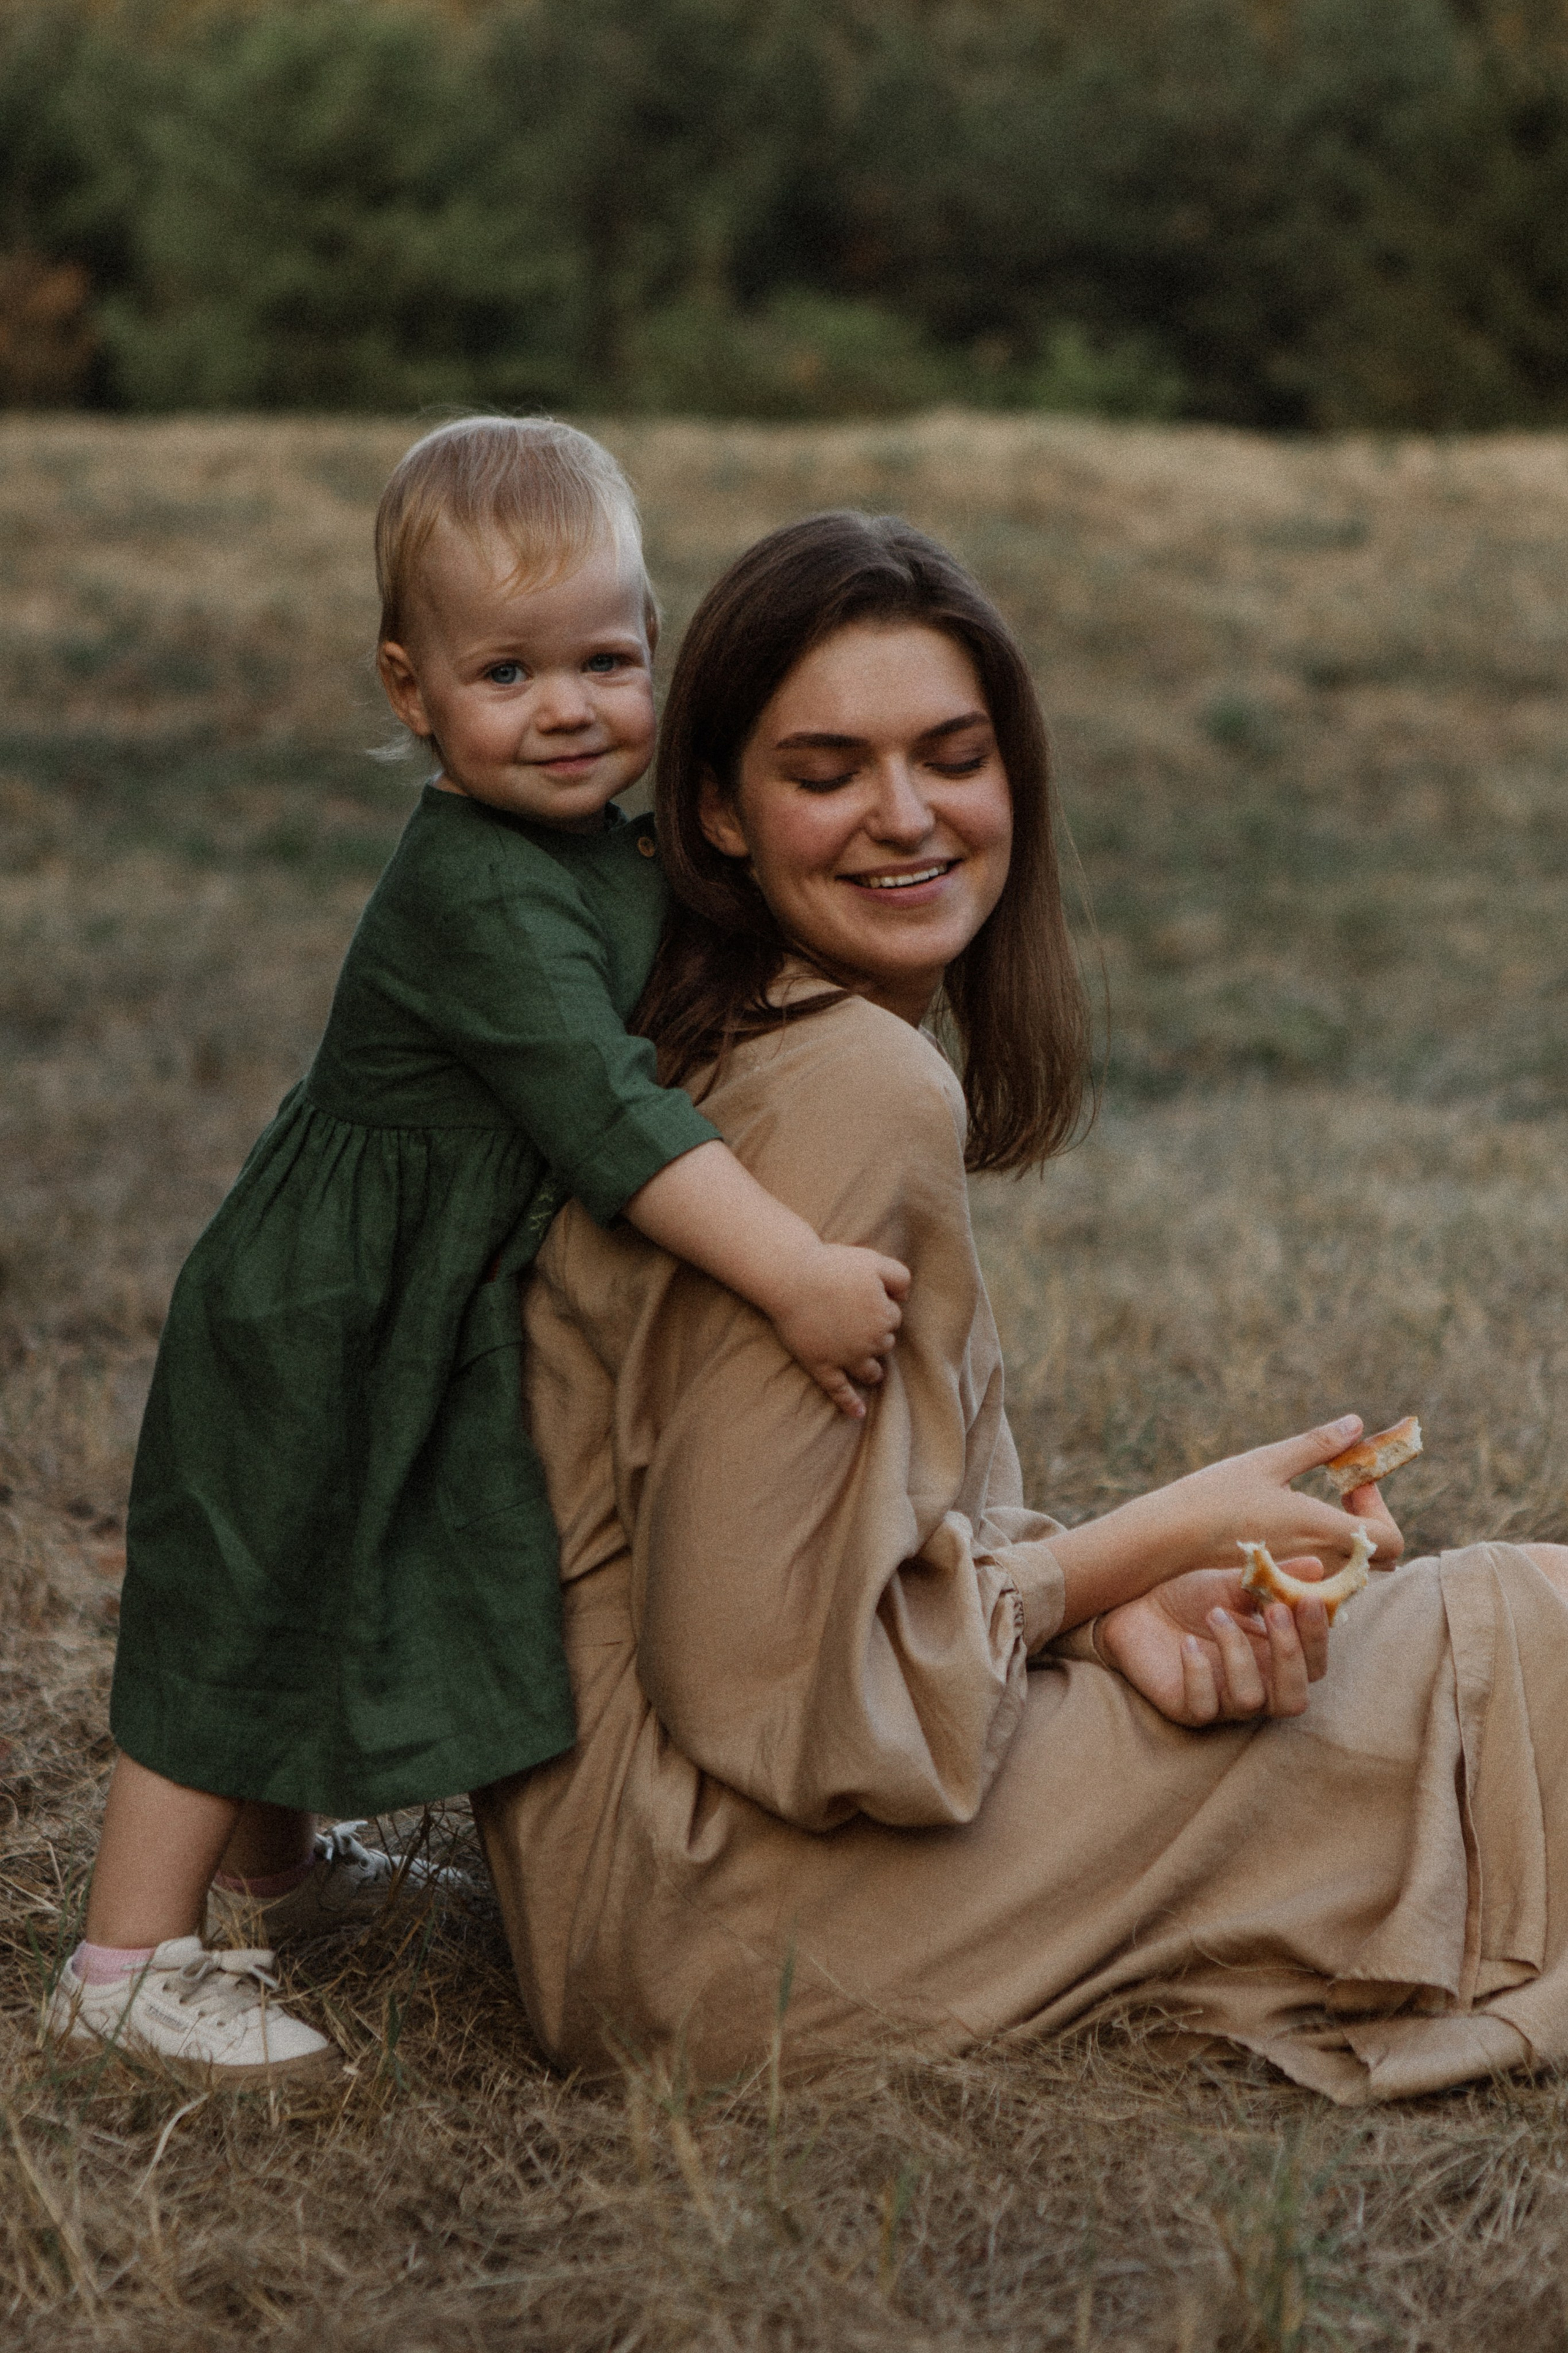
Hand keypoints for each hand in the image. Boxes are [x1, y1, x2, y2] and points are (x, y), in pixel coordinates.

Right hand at [770, 1243, 910, 1418]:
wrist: (792, 1278)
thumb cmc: (833, 1266)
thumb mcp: (874, 1261)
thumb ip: (899, 1277)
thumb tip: (905, 1297)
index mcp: (884, 1317)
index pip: (894, 1318)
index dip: (881, 1306)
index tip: (864, 1298)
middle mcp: (869, 1342)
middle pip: (884, 1344)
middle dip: (876, 1336)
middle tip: (857, 1321)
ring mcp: (845, 1357)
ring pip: (870, 1370)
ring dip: (873, 1370)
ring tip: (871, 1370)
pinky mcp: (822, 1366)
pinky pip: (839, 1391)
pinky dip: (850, 1404)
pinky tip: (858, 1413)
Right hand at [1052, 1417, 1404, 1605]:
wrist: (1165, 1540)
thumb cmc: (1212, 1496)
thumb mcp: (1267, 1462)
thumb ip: (1318, 1446)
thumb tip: (1357, 1424)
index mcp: (1320, 1530)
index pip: (1390, 1540)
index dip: (1381, 1508)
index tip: (1353, 1481)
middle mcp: (1316, 1565)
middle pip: (1377, 1559)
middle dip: (1369, 1521)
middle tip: (1341, 1489)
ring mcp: (1298, 1581)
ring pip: (1351, 1572)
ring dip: (1348, 1538)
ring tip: (1316, 1505)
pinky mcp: (1280, 1588)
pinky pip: (1322, 1581)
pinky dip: (1323, 1557)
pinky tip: (1292, 1528)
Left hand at [1099, 1561, 1330, 1724]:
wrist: (1134, 1608)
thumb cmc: (1189, 1598)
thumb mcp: (1231, 1583)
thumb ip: (1271, 1579)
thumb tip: (1318, 1565)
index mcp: (1273, 1658)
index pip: (1313, 1665)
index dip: (1317, 1637)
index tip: (1310, 1598)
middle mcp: (1255, 1687)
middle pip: (1294, 1698)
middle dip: (1289, 1654)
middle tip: (1273, 1609)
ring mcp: (1221, 1703)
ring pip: (1250, 1700)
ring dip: (1237, 1651)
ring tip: (1214, 1614)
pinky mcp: (1187, 1709)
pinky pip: (1203, 1707)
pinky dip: (1199, 1672)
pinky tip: (1186, 1644)